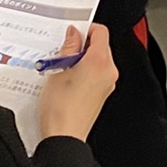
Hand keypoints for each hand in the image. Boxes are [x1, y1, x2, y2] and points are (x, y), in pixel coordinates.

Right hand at [38, 25, 118, 140]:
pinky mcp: (102, 94)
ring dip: (81, 58)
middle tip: (63, 51)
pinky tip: (66, 79)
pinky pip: (96, 74)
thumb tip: (74, 34)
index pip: (101, 32)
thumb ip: (69, 48)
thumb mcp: (58, 70)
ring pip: (97, 60)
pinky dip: (84, 71)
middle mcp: (108, 72)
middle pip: (100, 46)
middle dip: (82, 45)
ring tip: (62, 67)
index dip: (86, 29)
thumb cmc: (60, 108)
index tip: (72, 33)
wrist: (64, 137)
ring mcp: (107, 84)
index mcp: (100, 62)